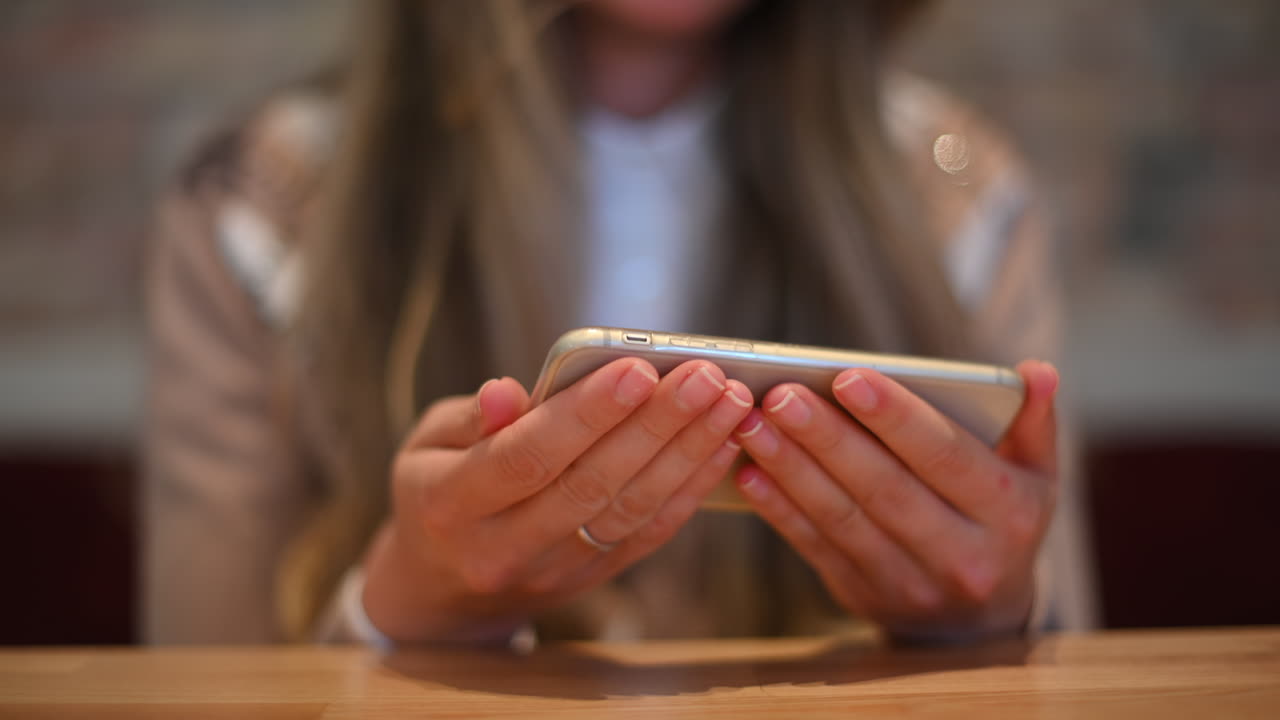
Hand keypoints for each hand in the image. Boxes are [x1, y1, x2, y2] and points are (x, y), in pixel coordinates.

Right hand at [362, 358, 752, 644]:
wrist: (442, 591)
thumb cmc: (435, 491)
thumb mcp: (427, 446)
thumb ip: (471, 420)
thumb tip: (507, 391)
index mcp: (449, 505)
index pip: (526, 456)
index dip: (585, 414)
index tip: (637, 368)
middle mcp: (503, 549)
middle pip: (591, 484)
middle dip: (655, 425)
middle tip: (705, 375)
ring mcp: (553, 572)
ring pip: (630, 510)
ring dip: (687, 453)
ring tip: (729, 401)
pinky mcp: (591, 580)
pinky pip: (648, 534)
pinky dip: (690, 489)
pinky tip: (721, 445)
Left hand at [731, 360, 1058, 639]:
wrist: (978, 625)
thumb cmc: (1001, 522)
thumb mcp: (1035, 476)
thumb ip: (1035, 422)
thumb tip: (1037, 371)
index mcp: (1009, 514)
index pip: (946, 456)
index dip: (895, 417)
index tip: (848, 376)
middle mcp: (963, 556)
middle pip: (884, 488)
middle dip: (828, 437)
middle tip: (781, 393)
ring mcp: (910, 584)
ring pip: (843, 518)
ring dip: (792, 468)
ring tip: (753, 423)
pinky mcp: (864, 598)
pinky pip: (816, 548)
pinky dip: (780, 510)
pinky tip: (749, 473)